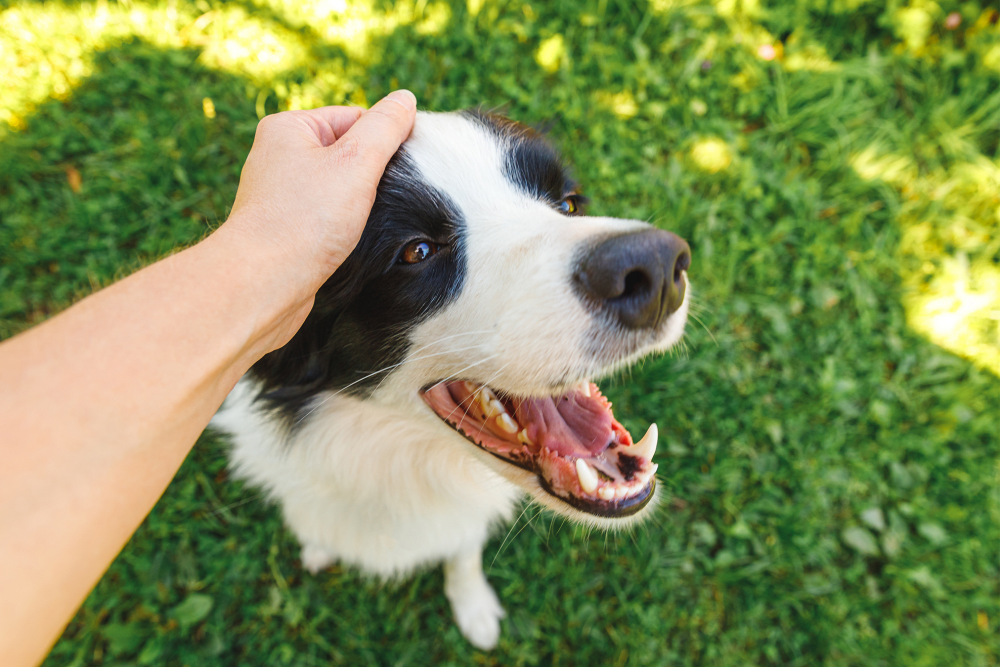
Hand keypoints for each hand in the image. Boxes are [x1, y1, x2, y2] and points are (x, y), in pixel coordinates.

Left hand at [218, 90, 416, 352]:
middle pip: (348, 153)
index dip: (386, 142)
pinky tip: (352, 241)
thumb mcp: (356, 163)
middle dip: (373, 175)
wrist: (262, 283)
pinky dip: (343, 226)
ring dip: (360, 204)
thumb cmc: (305, 220)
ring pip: (339, 188)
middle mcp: (278, 156)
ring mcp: (280, 194)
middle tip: (388, 199)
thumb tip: (405, 99)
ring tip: (367, 222)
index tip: (407, 170)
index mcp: (289, 128)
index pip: (356, 118)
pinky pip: (326, 216)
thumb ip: (386, 127)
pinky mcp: (285, 228)